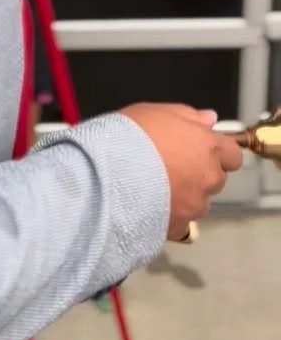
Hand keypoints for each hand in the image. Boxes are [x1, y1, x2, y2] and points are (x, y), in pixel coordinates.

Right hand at [119, 103, 242, 241]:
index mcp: (208, 147)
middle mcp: (208, 177)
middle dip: (200, 174)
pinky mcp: (179, 226)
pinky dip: (171, 217)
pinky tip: (151, 208)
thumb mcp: (155, 112)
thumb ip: (187, 115)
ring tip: (155, 189)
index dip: (216, 152)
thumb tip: (209, 119)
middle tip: (170, 167)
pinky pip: (182, 223)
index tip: (198, 150)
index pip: (231, 154)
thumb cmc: (130, 137)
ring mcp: (195, 205)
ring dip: (186, 196)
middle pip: (215, 178)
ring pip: (199, 202)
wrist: (108, 174)